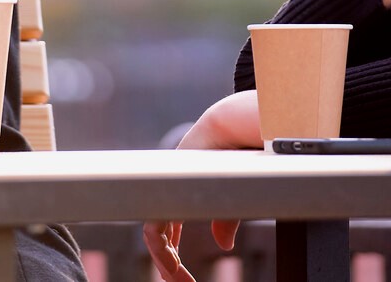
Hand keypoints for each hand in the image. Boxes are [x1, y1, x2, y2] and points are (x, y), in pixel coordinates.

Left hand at [143, 91, 258, 281]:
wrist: (232, 125)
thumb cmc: (237, 152)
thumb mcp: (235, 194)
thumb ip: (226, 219)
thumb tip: (223, 245)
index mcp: (186, 194)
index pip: (169, 229)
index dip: (171, 252)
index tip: (186, 277)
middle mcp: (173, 194)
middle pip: (160, 236)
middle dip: (167, 264)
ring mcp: (167, 191)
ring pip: (155, 237)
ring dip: (164, 263)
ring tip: (177, 280)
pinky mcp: (166, 190)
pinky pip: (153, 230)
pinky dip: (161, 252)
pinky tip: (171, 268)